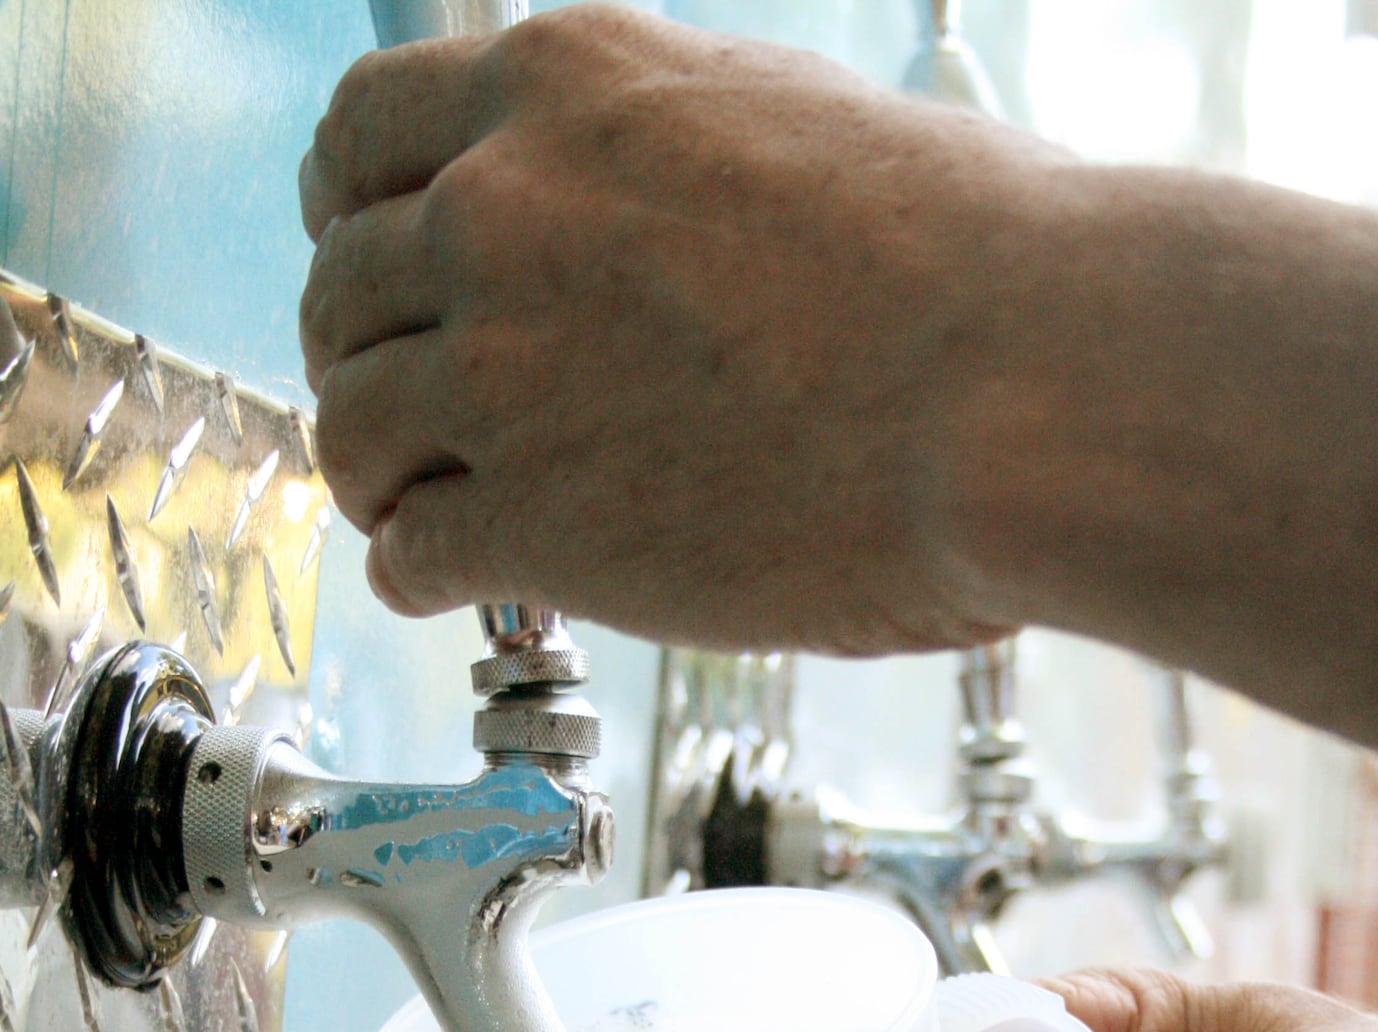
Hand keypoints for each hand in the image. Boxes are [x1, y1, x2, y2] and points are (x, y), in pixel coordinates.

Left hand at [298, 5, 1025, 651]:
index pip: (360, 138)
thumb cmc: (967, 259)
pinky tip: (458, 579)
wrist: (1021, 391)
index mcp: (562, 88)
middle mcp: (500, 211)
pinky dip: (418, 571)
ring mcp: (503, 370)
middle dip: (364, 356)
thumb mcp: (781, 120)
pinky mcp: (535, 518)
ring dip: (381, 474)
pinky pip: (406, 553)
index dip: (350, 216)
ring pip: (350, 427)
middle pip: (339, 291)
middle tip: (409, 411)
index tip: (370, 266)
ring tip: (423, 507)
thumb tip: (632, 204)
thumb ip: (657, 154)